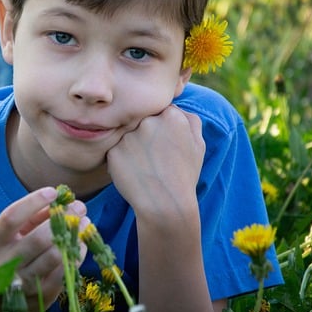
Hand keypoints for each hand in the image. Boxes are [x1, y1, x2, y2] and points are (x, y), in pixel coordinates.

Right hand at [0, 187, 88, 311]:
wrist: (7, 297)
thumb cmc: (15, 253)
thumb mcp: (17, 233)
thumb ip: (35, 215)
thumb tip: (63, 202)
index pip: (10, 218)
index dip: (32, 203)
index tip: (53, 192)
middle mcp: (6, 264)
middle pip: (39, 238)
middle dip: (63, 219)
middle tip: (79, 206)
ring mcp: (24, 282)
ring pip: (55, 255)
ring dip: (74, 236)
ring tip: (84, 222)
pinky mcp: (42, 295)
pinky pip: (65, 271)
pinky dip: (77, 253)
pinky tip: (81, 242)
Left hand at [107, 105, 204, 222]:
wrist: (165, 204)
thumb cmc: (184, 175)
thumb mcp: (198, 145)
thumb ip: (189, 120)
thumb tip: (175, 107)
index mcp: (172, 116)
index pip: (160, 113)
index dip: (162, 131)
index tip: (165, 146)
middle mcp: (148, 122)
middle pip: (142, 122)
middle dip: (146, 137)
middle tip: (154, 159)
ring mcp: (129, 136)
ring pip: (128, 136)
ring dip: (133, 148)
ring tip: (145, 167)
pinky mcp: (113, 151)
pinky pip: (116, 151)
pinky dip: (122, 161)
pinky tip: (134, 173)